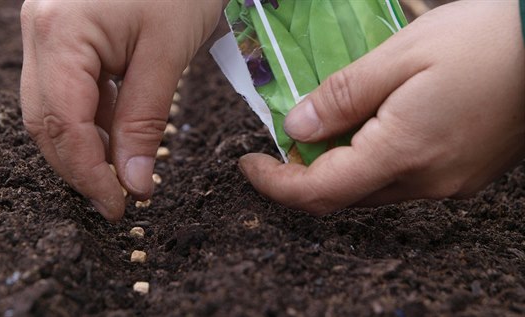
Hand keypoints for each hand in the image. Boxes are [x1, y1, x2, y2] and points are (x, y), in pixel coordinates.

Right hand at [20, 1, 223, 220]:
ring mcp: (48, 33)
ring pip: (55, 110)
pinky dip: (94, 122)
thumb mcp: (166, 56)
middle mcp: (40, 33)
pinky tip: (118, 139)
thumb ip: (144, 121)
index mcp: (59, 34)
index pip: (63, 125)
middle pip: (46, 121)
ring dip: (86, 148)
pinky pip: (71, 92)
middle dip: (80, 167)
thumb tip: (132, 181)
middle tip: (117, 200)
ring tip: (122, 176)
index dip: (88, 174)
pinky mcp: (65, 37)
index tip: (118, 206)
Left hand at [239, 0, 524, 214]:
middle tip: (282, 142)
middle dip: (302, 175)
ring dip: (336, 167)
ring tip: (321, 130)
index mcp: (403, 154)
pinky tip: (366, 130)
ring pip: (370, 189)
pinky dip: (369, 162)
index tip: (248, 163)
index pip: (319, 191)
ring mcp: (448, 183)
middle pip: (343, 195)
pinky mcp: (462, 175)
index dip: (275, 183)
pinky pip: (399, 179)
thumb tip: (296, 128)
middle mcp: (426, 182)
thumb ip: (342, 96)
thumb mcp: (400, 55)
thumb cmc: (485, 41)